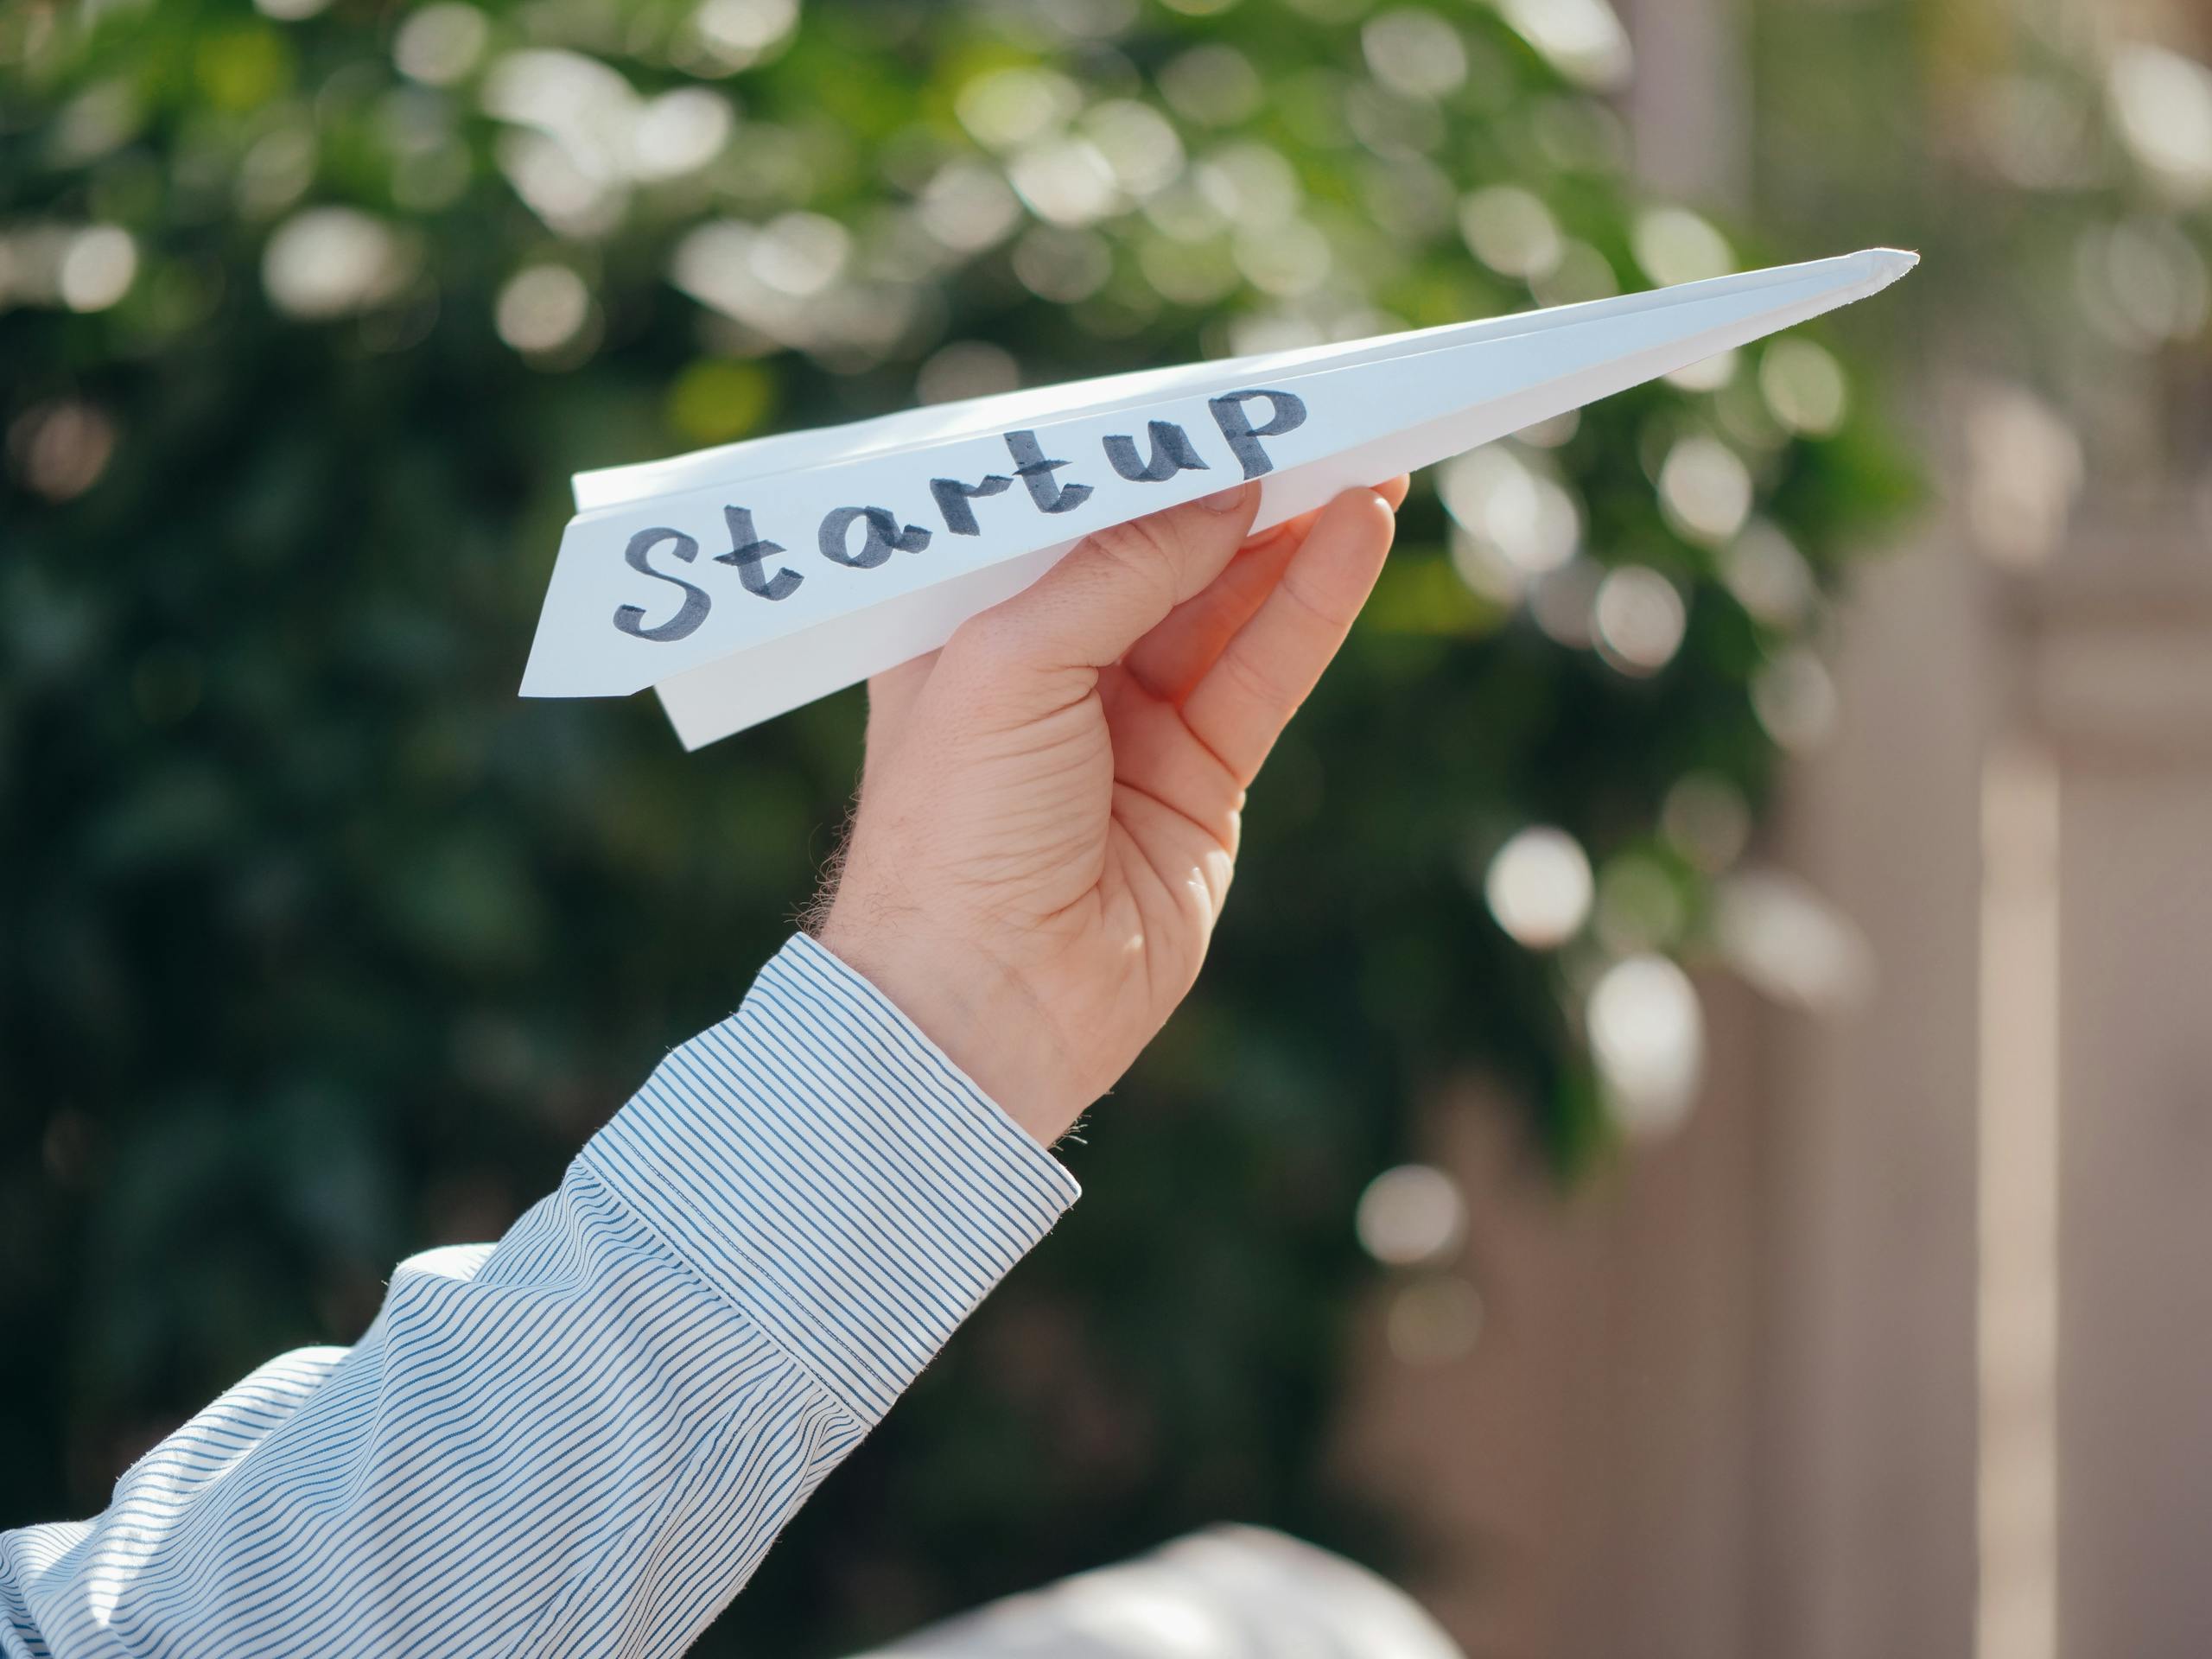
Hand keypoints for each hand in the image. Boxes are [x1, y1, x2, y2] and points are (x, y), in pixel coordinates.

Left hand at [816, 476, 1407, 1144]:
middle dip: (1236, 486)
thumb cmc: (953, 833)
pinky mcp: (1199, 780)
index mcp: (968, 623)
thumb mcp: (1007, 665)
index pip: (1066, 515)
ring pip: (1228, 604)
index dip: (1143, 458)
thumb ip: (1117, 569)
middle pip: (1161, 550)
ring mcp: (1130, 723)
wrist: (982, 1008)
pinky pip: (1266, 673)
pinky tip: (1358, 535)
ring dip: (1294, 533)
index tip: (1217, 399)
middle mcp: (1049, 664)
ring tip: (1369, 456)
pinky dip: (1314, 603)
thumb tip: (1222, 489)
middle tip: (1319, 410)